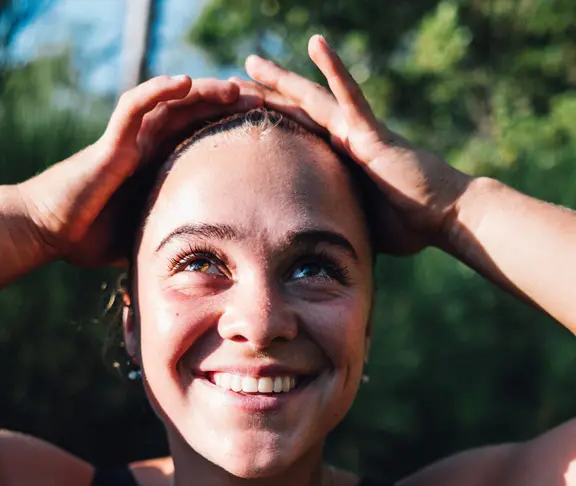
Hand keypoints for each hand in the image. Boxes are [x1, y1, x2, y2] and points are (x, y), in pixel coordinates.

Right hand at [19, 76, 260, 267]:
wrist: (50, 232)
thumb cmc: (91, 238)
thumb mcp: (146, 238)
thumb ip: (172, 240)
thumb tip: (208, 269)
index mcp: (158, 167)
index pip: (200, 138)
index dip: (230, 130)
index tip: (264, 131)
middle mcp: (145, 147)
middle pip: (193, 114)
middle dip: (227, 106)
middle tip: (263, 102)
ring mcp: (128, 142)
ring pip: (169, 103)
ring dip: (202, 92)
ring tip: (234, 87)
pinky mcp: (110, 143)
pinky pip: (134, 108)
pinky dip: (157, 91)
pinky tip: (183, 82)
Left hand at [244, 36, 471, 255]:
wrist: (443, 216)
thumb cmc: (409, 224)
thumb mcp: (359, 226)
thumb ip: (337, 224)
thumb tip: (314, 253)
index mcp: (340, 160)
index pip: (297, 138)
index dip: (271, 126)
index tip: (242, 120)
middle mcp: (345, 139)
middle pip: (296, 113)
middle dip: (263, 99)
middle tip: (232, 84)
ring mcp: (357, 132)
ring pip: (312, 98)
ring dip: (282, 79)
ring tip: (252, 61)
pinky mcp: (372, 132)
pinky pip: (350, 96)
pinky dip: (334, 69)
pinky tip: (317, 43)